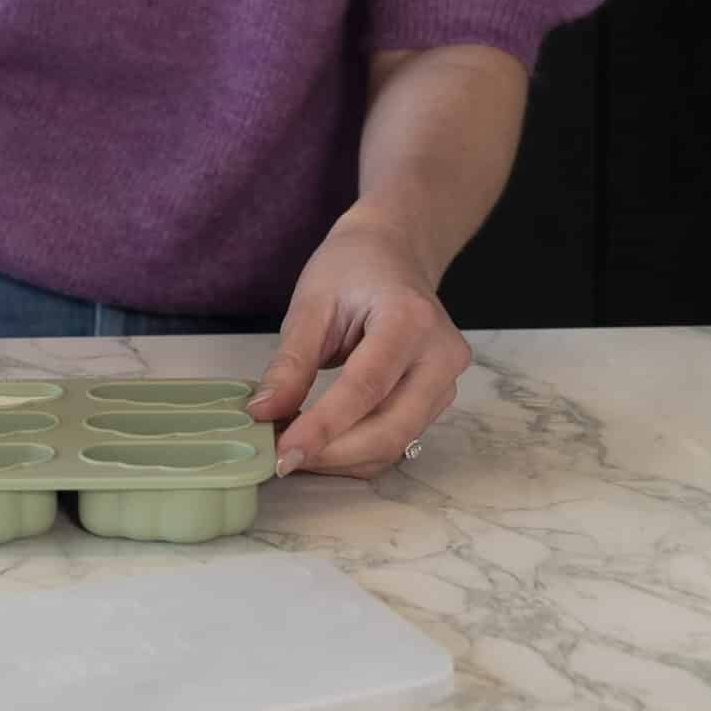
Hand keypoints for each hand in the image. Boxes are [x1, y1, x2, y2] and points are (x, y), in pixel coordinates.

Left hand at [246, 213, 472, 477]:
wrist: (394, 252)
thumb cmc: (353, 267)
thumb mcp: (312, 304)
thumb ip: (290, 363)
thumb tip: (264, 413)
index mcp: (410, 319)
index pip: (366, 387)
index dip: (323, 427)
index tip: (283, 453)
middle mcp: (441, 355)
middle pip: (390, 428)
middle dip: (333, 454)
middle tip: (282, 458)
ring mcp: (447, 380)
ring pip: (396, 443)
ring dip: (342, 458)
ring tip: (296, 447)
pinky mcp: (438, 399)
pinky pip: (398, 439)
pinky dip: (357, 451)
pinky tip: (323, 442)